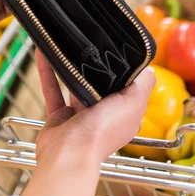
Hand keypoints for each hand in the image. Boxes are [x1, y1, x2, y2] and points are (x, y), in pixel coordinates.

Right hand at [35, 51, 155, 166]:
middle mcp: (103, 115)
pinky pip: (53, 90)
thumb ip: (143, 85)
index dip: (123, 68)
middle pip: (100, 84)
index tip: (116, 46)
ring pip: (74, 85)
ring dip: (69, 66)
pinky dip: (48, 72)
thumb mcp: (132, 104)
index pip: (127, 86)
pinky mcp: (59, 117)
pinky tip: (45, 54)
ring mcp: (79, 116)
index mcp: (124, 112)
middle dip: (94, 65)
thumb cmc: (102, 131)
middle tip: (88, 40)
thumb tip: (149, 69)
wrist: (69, 155)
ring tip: (66, 44)